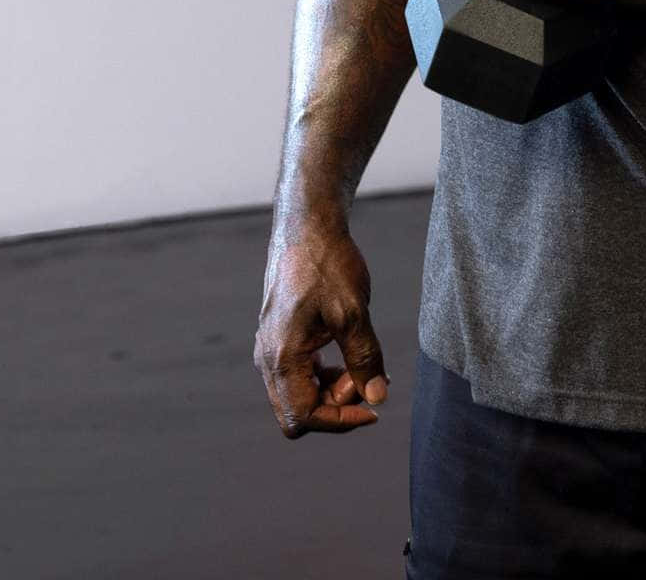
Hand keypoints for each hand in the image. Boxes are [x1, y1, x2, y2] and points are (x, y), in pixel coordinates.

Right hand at [254, 218, 389, 437]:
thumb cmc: (326, 263)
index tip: (374, 409)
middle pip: (298, 411)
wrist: (307, 225)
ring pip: (298, 392)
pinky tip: (348, 353)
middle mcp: (268, 357)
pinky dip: (324, 373)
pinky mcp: (279, 335)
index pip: (304, 416)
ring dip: (332, 388)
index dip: (341, 420)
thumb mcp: (353, 312)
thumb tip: (377, 398)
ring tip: (363, 364)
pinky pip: (298, 372)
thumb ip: (364, 358)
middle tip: (368, 377)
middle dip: (336, 404)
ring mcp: (270, 346)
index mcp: (281, 355)